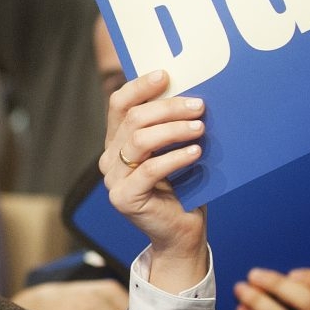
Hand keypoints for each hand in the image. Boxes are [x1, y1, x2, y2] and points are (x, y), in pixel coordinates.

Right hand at [100, 70, 207, 292]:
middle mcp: (109, 159)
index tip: (166, 75)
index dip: (140, 86)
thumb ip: (170, 128)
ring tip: (199, 128)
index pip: (119, 104)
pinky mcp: (124, 199)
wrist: (181, 235)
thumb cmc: (183, 190)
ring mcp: (113, 180)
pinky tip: (196, 153)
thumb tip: (191, 93)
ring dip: (174, 130)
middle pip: (133, 118)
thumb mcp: (174, 152)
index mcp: (117, 143)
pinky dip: (176, 157)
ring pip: (140, 140)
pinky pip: (150, 169)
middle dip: (168, 107)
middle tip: (199, 106)